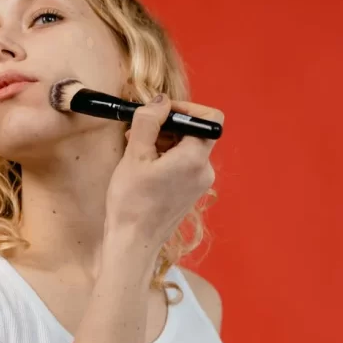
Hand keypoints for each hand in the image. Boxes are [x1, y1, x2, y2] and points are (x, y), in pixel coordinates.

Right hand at [104, 94, 222, 250]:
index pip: (209, 119)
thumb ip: (149, 121)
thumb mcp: (135, 155)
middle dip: (168, 126)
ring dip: (164, 141)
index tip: (161, 112)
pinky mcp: (190, 193)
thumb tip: (160, 100)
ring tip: (137, 149)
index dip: (187, 108)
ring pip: (187, 148)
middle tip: (140, 131)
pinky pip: (183, 164)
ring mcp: (199, 183)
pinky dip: (166, 157)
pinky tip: (144, 166)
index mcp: (195, 158)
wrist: (133, 242)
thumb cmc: (132, 202)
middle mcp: (204, 170)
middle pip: (196, 133)